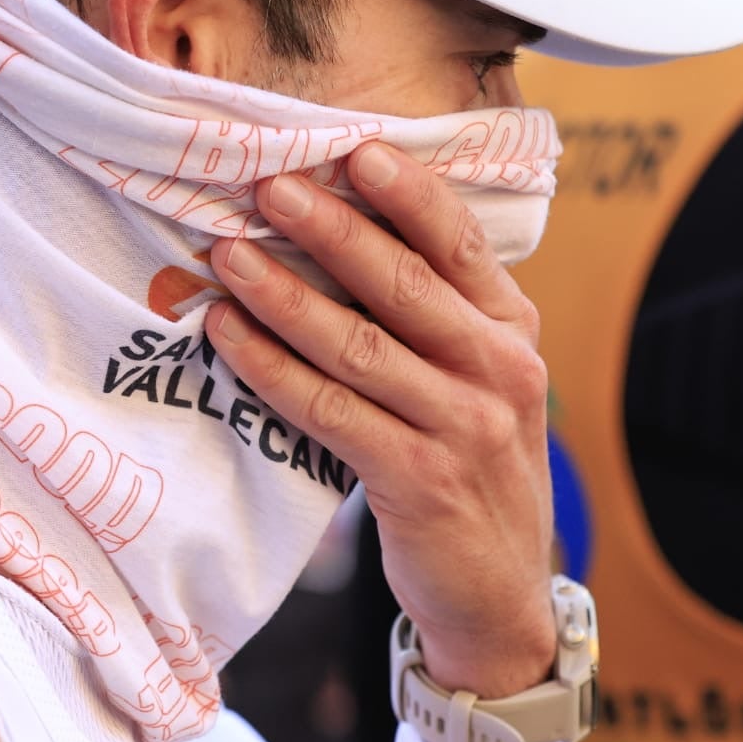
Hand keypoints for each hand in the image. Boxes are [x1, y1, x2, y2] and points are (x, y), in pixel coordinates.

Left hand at [207, 141, 558, 697]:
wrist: (497, 592)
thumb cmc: (469, 465)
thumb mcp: (479, 380)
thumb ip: (436, 316)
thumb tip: (340, 231)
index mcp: (513, 330)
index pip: (460, 244)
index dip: (407, 194)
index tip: (354, 149)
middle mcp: (499, 370)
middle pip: (404, 284)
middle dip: (331, 229)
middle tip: (269, 187)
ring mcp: (463, 427)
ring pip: (358, 345)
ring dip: (284, 295)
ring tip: (229, 255)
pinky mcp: (419, 480)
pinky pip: (330, 412)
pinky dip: (273, 370)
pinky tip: (230, 338)